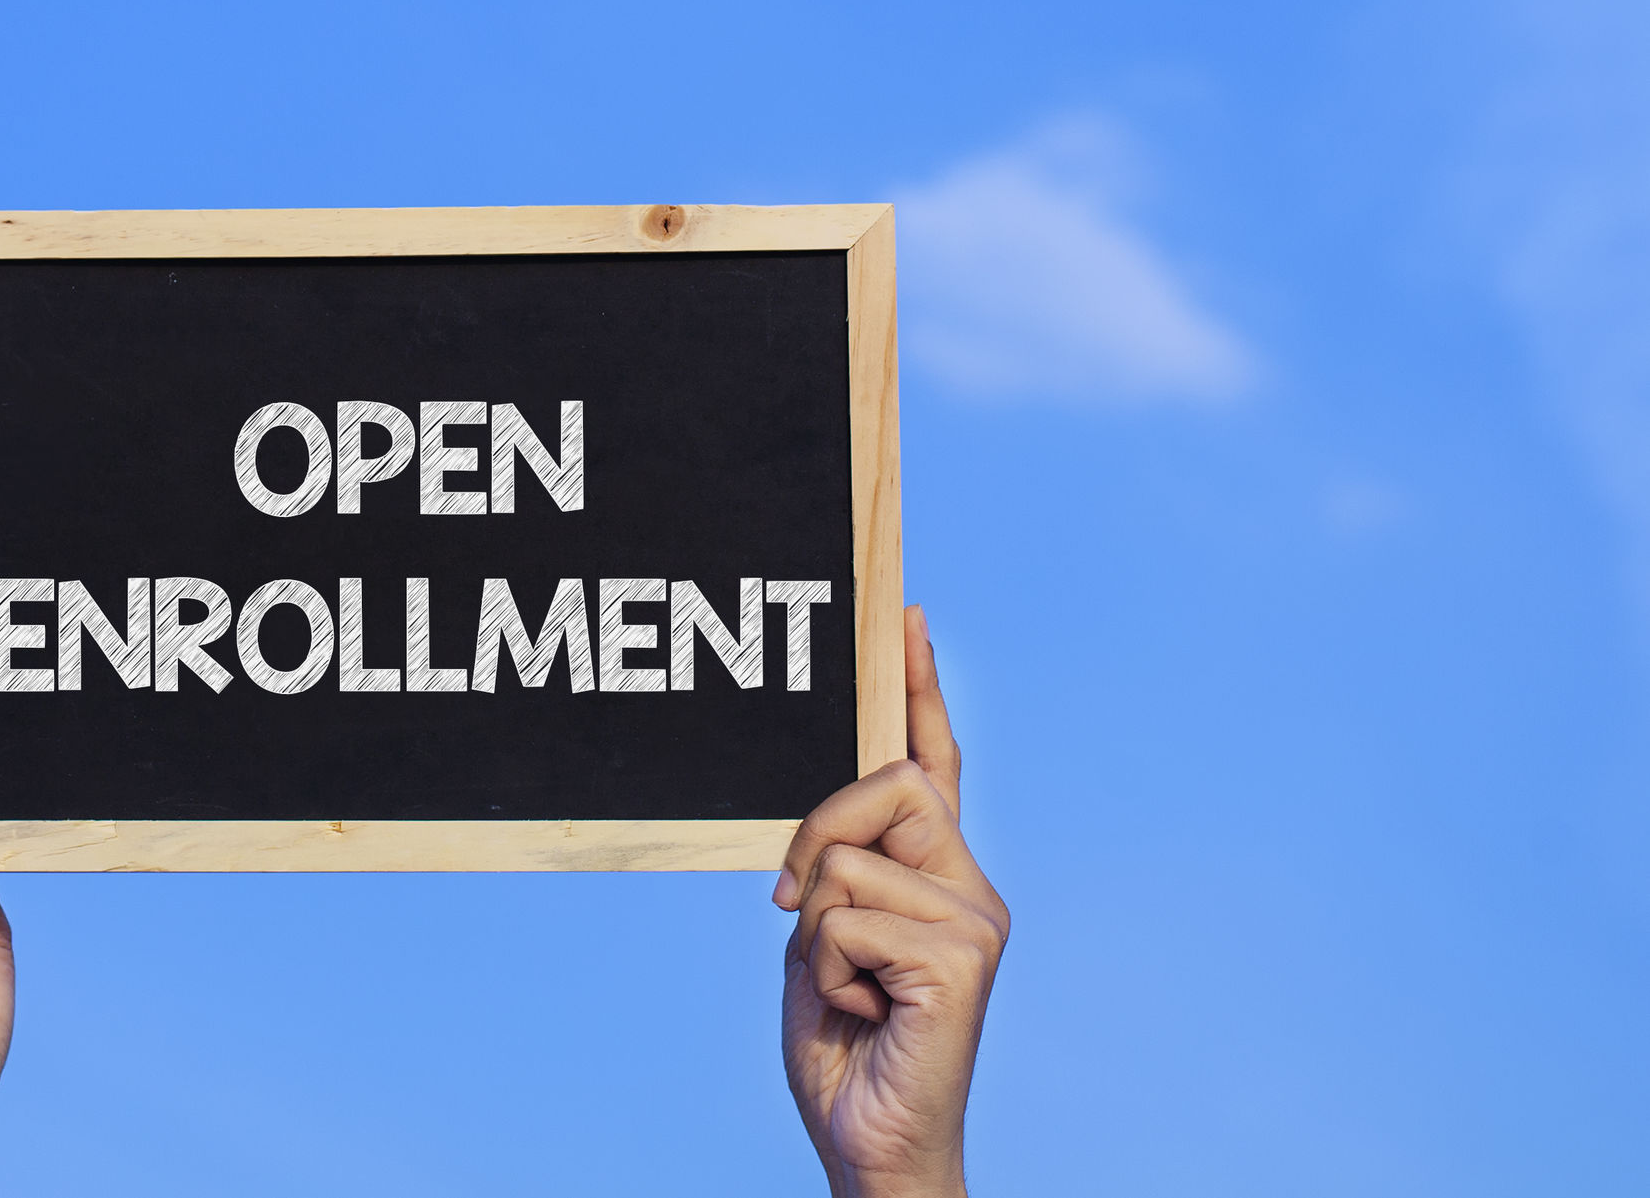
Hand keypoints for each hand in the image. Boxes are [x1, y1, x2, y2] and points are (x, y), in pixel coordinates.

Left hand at [774, 606, 1007, 1197]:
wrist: (871, 1147)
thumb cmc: (845, 1053)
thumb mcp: (819, 943)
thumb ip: (830, 875)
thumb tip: (819, 841)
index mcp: (935, 877)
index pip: (930, 764)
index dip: (917, 690)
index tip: (906, 617)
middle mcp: (969, 886)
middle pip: (885, 781)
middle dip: (816, 830)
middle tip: (787, 910)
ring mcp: (974, 918)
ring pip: (848, 855)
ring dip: (816, 929)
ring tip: (848, 992)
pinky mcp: (964, 956)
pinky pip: (848, 916)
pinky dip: (831, 969)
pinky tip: (866, 1015)